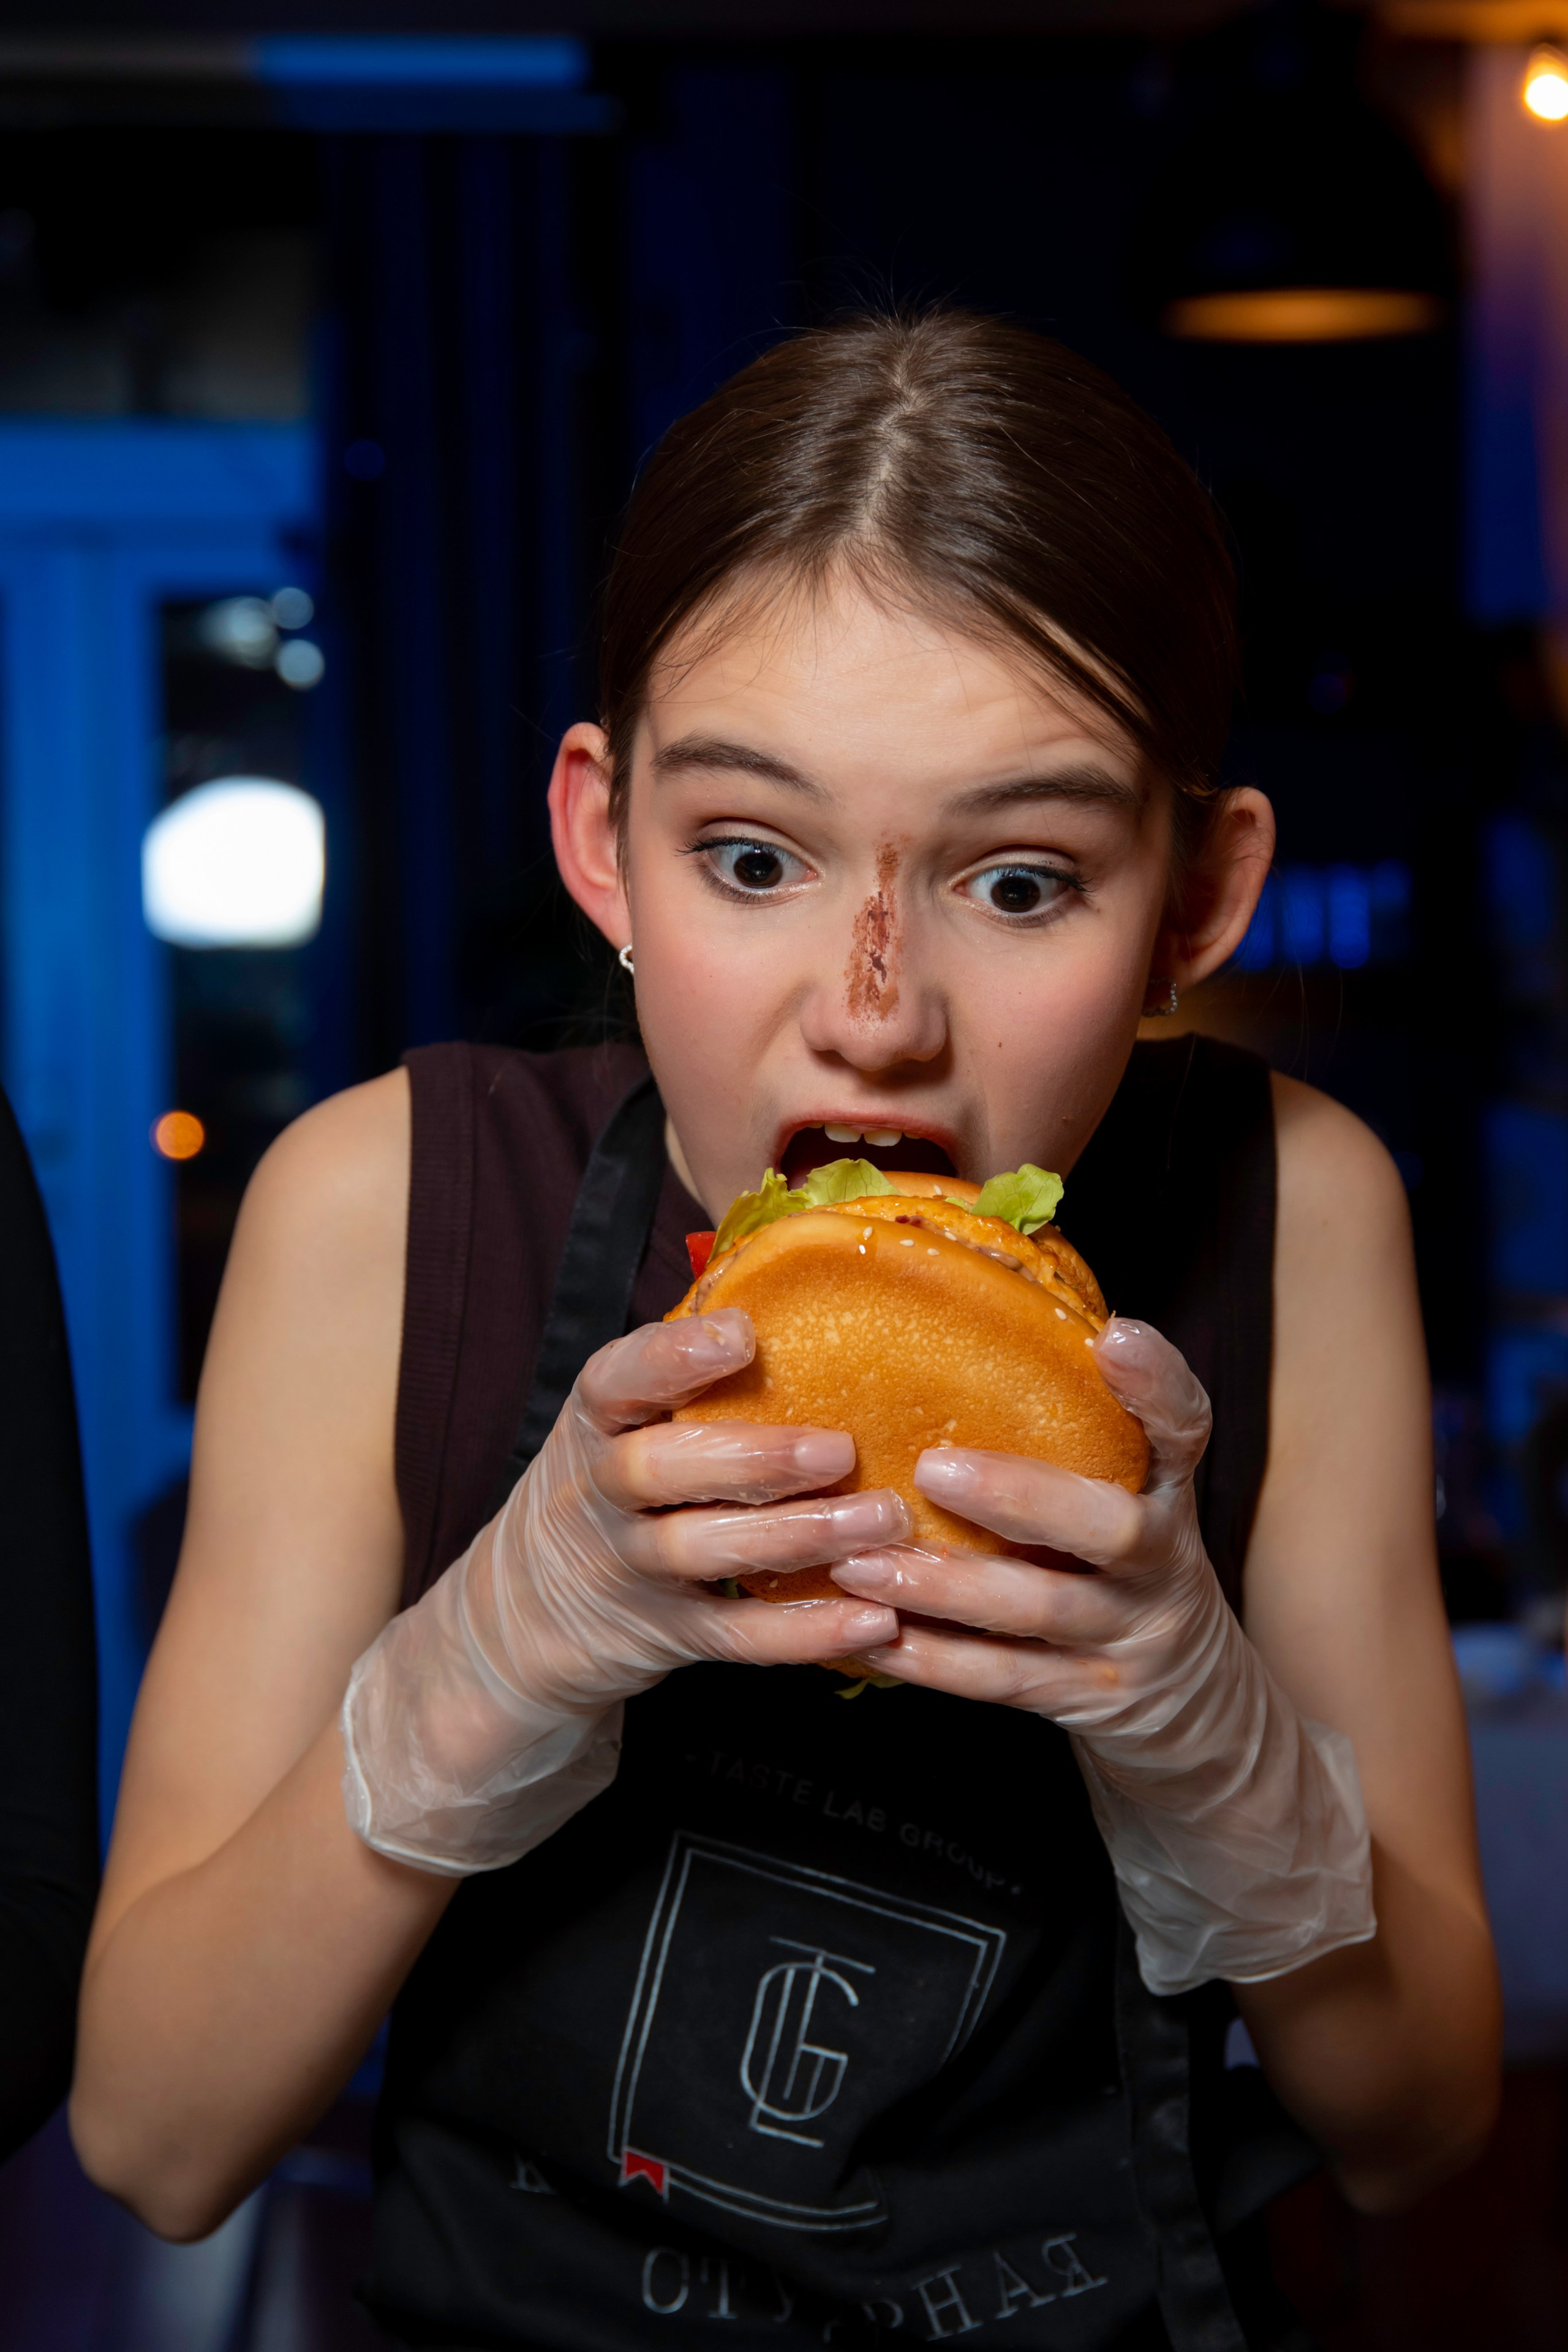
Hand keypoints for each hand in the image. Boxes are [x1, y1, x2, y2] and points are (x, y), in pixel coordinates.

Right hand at [342, 1310, 903, 1876]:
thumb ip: (680, 1371)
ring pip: (704, 1551)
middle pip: (659, 1470)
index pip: (615, 1381)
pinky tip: (874, 1619)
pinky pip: (737, 1635)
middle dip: (753, 1458)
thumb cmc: (605, 1487)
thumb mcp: (615, 1425)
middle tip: (840, 1448)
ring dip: (798, 1536)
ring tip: (881, 1520)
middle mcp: (600, 1494)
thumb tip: (783, 1290)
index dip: (672, 1357)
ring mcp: (631, 1570)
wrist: (520, 1617)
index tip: (741, 1335)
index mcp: (594, 1424)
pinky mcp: (668, 1635)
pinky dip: (805, 1632)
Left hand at [829, 1318, 1373, 1992]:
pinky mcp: (1088, 1699)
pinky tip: (871, 1636)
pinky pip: (1005, 1680)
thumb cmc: (1127, 1570)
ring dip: (948, 1587)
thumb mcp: (1132, 1499)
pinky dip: (934, 1661)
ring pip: (1042, 1612)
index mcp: (1171, 1495)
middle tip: (931, 1469)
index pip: (1184, 1431)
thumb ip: (1082, 1433)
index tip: (1114, 1337)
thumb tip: (981, 1317)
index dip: (1157, 1384)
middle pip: (1114, 1531)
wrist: (1198, 1711)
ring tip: (861, 1563)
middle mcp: (1163, 1564)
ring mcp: (1129, 1637)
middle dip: (1023, 1498)